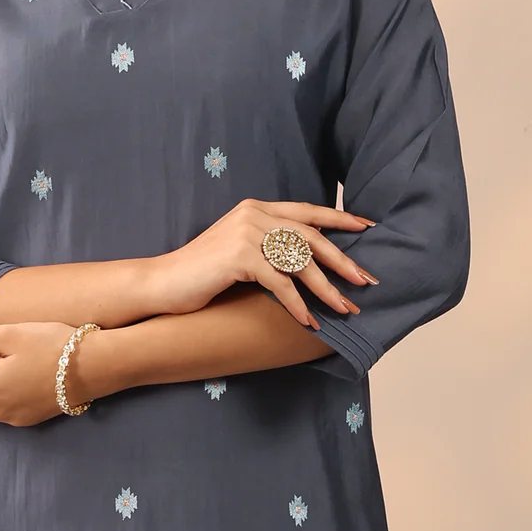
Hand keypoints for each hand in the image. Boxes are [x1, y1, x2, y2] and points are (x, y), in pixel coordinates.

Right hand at [149, 199, 376, 328]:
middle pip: (311, 236)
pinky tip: (309, 322)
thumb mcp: (241, 252)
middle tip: (367, 281)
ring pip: (300, 262)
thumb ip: (269, 245)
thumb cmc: (203, 274)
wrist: (163, 283)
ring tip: (346, 309)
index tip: (368, 228)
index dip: (340, 218)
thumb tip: (307, 261)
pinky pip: (280, 283)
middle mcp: (254, 214)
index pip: (308, 211)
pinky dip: (297, 305)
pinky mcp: (239, 256)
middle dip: (343, 260)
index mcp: (257, 208)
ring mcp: (246, 232)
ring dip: (327, 289)